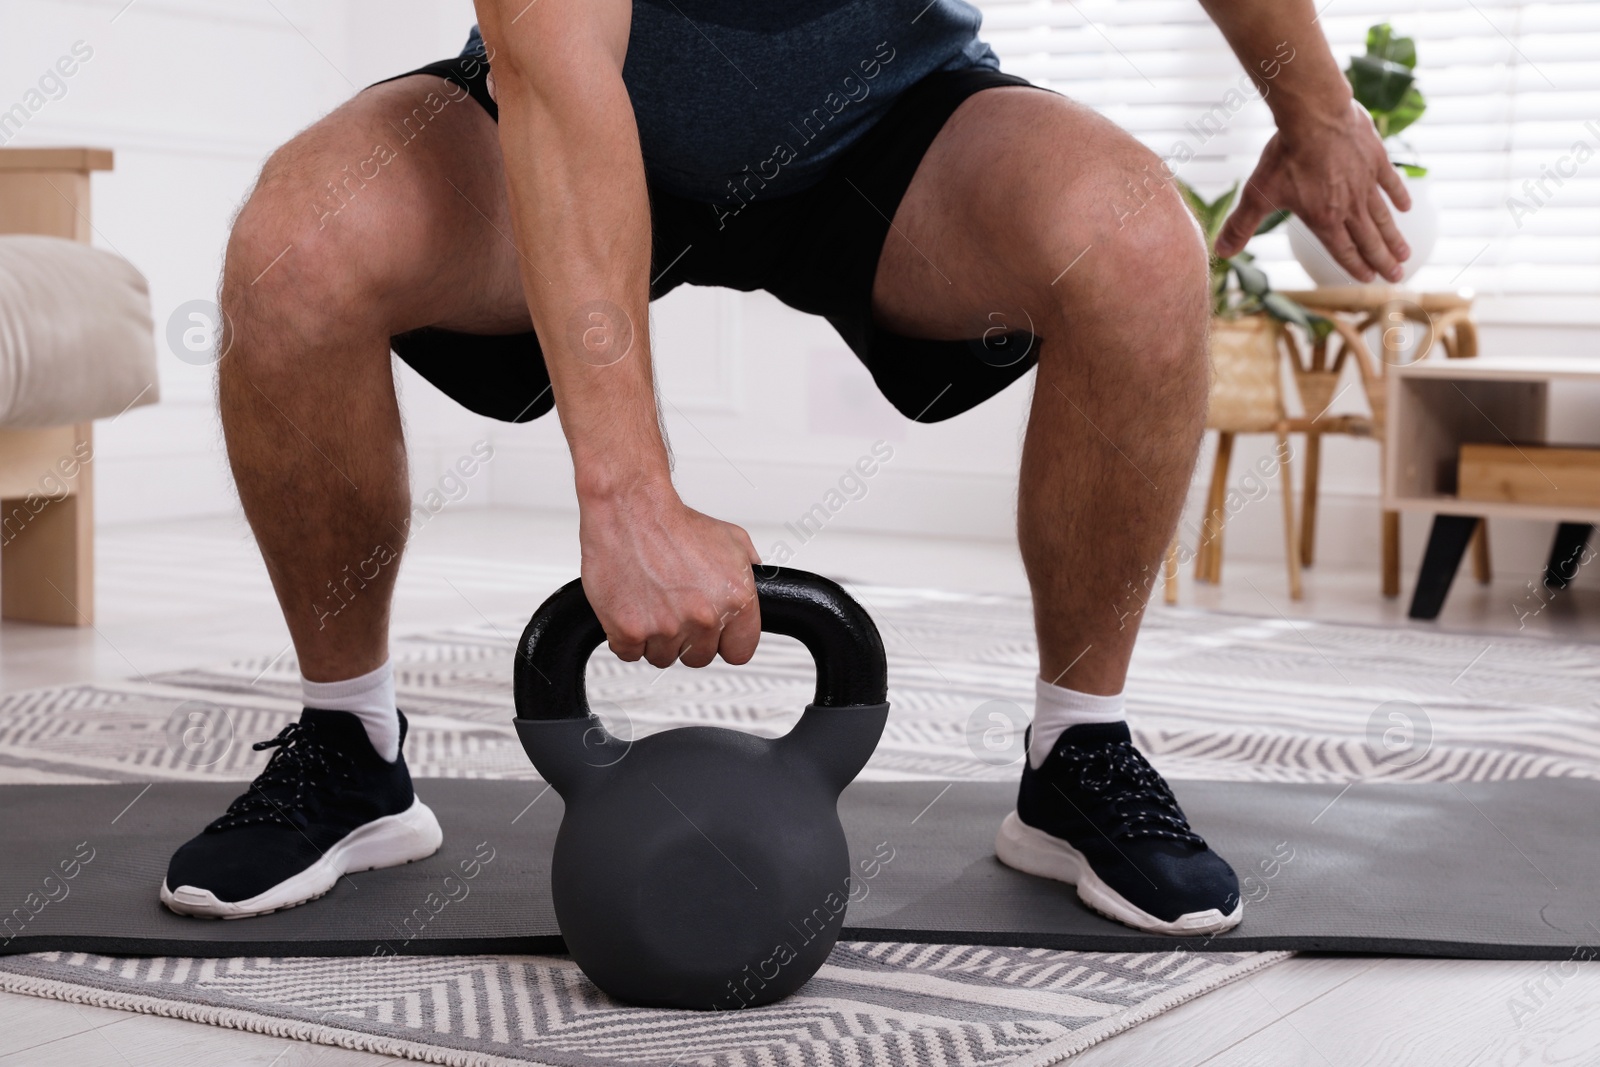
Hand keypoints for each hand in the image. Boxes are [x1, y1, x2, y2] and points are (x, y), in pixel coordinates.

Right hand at [579, 483, 761, 668]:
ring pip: (663, 656)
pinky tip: (630, 607)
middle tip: (674, 609)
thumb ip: (749, 567)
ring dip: (656, 637)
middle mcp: (704, 617)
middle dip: (687, 639)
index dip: (724, 643)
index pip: (739, 651)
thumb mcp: (730, 538)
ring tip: (651, 602)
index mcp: (735, 600)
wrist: (630, 510)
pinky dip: (626, 636)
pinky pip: (630, 653)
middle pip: (698, 657)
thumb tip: (758, 580)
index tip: (714, 636)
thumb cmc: (672, 522)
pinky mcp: (629, 632)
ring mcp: (667, 628)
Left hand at [1216, 98, 1410, 283]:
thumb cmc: (1285, 157)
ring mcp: (1366, 183)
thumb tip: (1221, 251)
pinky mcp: (1376, 159)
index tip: (1368, 279)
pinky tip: (1406, 208)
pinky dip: (1398, 196)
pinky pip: (1390, 182)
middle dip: (1382, 260)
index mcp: (1324, 219)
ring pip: (1383, 217)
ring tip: (1406, 254)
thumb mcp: (1257, 194)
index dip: (1355, 267)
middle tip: (1396, 276)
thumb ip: (1241, 226)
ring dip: (1394, 237)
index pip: (1343, 251)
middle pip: (1369, 239)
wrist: (1314, 115)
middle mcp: (1350, 206)